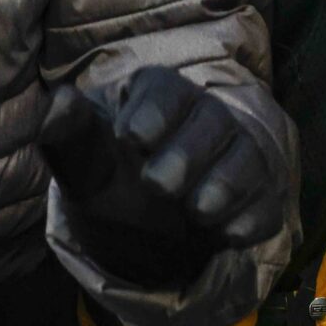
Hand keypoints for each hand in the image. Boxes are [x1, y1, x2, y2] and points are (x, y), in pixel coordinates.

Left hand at [41, 68, 287, 286]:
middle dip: (188, 151)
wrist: (145, 238)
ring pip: (248, 157)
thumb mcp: (85, 169)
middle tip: (157, 185)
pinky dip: (251, 219)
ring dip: (226, 183)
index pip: (167, 88)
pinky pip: (267, 203)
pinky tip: (227, 235)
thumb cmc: (113, 188)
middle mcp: (207, 123)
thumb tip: (59, 101)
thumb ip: (71, 138)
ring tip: (197, 211)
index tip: (131, 138)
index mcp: (161, 103)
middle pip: (213, 119)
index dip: (155, 108)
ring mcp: (239, 160)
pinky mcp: (258, 201)